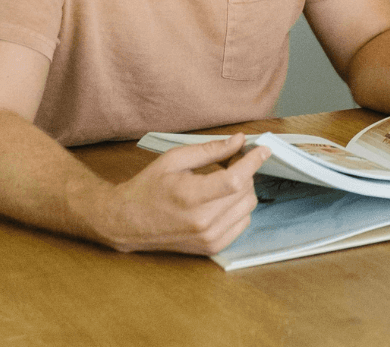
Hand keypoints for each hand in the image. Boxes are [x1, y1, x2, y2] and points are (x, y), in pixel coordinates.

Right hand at [94, 133, 270, 254]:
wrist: (126, 222)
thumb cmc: (148, 187)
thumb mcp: (175, 159)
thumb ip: (210, 150)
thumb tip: (239, 141)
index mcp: (191, 197)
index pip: (235, 180)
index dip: (253, 161)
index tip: (262, 149)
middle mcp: (202, 222)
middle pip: (245, 191)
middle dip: (245, 171)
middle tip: (232, 160)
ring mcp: (207, 239)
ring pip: (248, 207)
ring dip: (244, 189)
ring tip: (224, 180)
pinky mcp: (211, 248)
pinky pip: (242, 223)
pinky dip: (239, 208)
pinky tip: (223, 199)